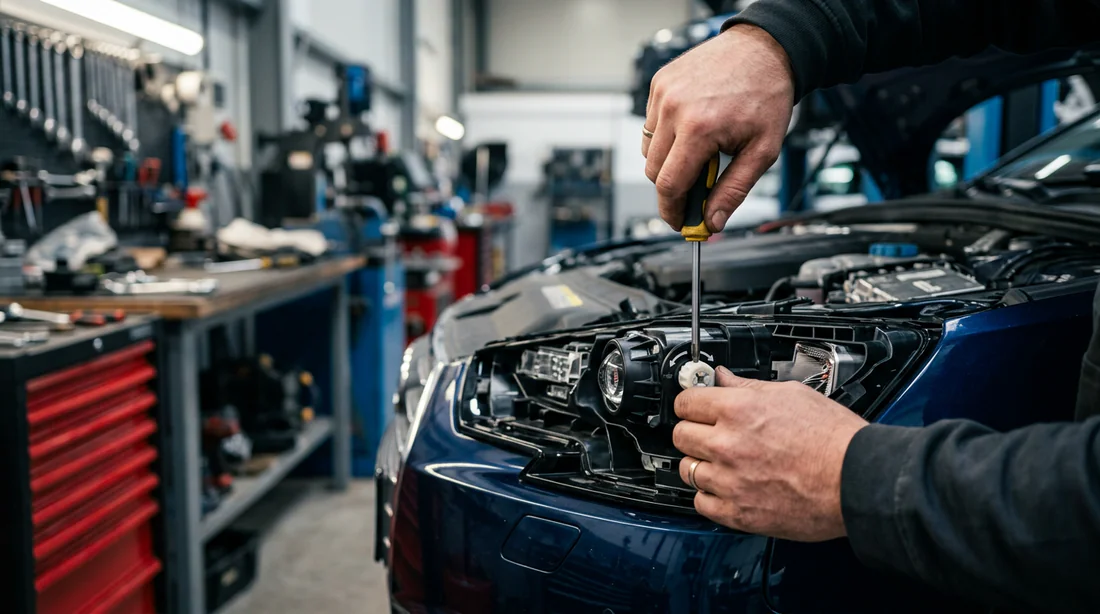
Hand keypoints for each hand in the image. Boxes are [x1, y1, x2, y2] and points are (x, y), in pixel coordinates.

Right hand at [642, 24, 794, 231]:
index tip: (679, 222)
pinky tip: (692, 128)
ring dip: (668, 161)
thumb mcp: (762, 151)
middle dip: (673, 188)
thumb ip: (734, 190)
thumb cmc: (766, 95)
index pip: (669, 185)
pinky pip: (650, 125)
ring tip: (700, 152)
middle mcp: (674, 109)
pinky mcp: (658, 84)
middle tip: (697, 190)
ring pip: (648, 150)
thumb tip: (712, 222)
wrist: (764, 49)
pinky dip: (666, 136)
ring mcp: (662, 94)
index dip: (672, 211)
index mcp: (699, 128)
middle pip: (653, 172)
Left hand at [673, 366, 867, 540]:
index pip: (686, 402)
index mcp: (739, 410)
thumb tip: (723, 378)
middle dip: (694, 431)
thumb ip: (749, 387)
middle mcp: (728, 444)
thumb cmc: (834, 439)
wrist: (857, 480)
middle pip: (680, 435)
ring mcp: (730, 481)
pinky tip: (727, 487)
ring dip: (701, 464)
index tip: (696, 406)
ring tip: (723, 462)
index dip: (691, 402)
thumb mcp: (792, 395)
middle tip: (710, 433)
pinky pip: (700, 503)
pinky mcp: (738, 513)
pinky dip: (710, 496)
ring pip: (687, 470)